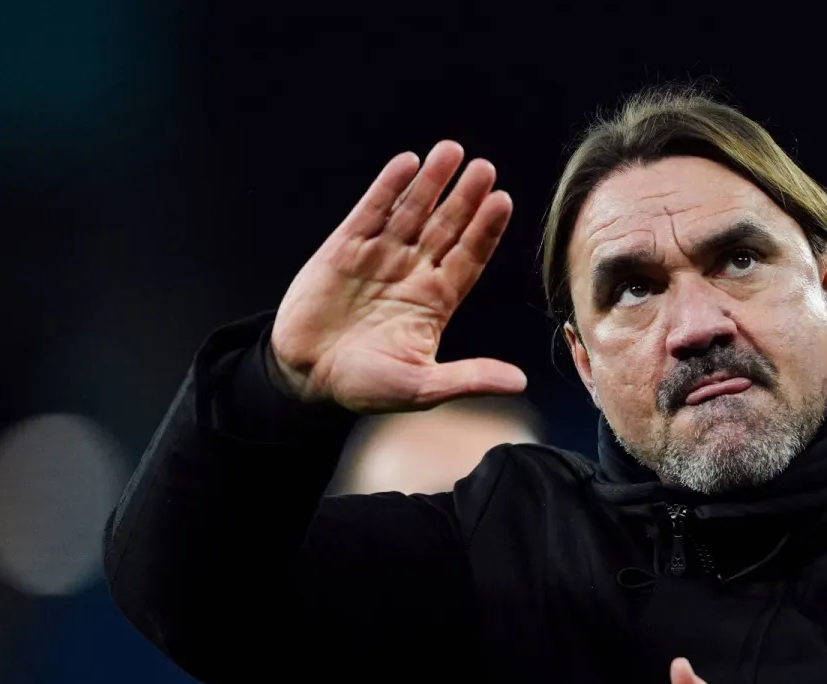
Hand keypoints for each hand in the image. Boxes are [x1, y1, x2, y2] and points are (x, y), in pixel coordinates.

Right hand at [270, 141, 526, 412]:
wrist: (307, 379)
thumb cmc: (367, 387)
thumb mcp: (423, 387)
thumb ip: (469, 378)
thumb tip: (519, 382)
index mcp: (436, 301)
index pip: (469, 257)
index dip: (485, 230)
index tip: (503, 202)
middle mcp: (412, 272)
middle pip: (446, 227)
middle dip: (465, 198)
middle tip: (485, 168)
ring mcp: (379, 257)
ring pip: (411, 211)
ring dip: (431, 182)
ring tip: (451, 151)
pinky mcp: (344, 249)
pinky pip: (370, 212)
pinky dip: (388, 188)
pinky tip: (407, 163)